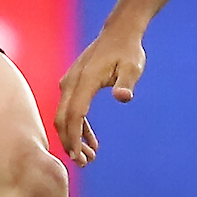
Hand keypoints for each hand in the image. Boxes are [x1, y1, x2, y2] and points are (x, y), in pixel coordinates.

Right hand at [56, 27, 148, 163]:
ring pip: (64, 115)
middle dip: (70, 143)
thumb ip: (127, 83)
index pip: (75, 114)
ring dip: (73, 137)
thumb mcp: (133, 67)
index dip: (74, 137)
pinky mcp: (73, 84)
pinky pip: (70, 109)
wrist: (119, 33)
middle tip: (84, 163)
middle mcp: (72, 82)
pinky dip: (78, 127)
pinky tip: (91, 141)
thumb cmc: (128, 51)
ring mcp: (70, 82)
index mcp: (85, 80)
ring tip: (88, 157)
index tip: (78, 156)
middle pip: (63, 118)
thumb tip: (123, 97)